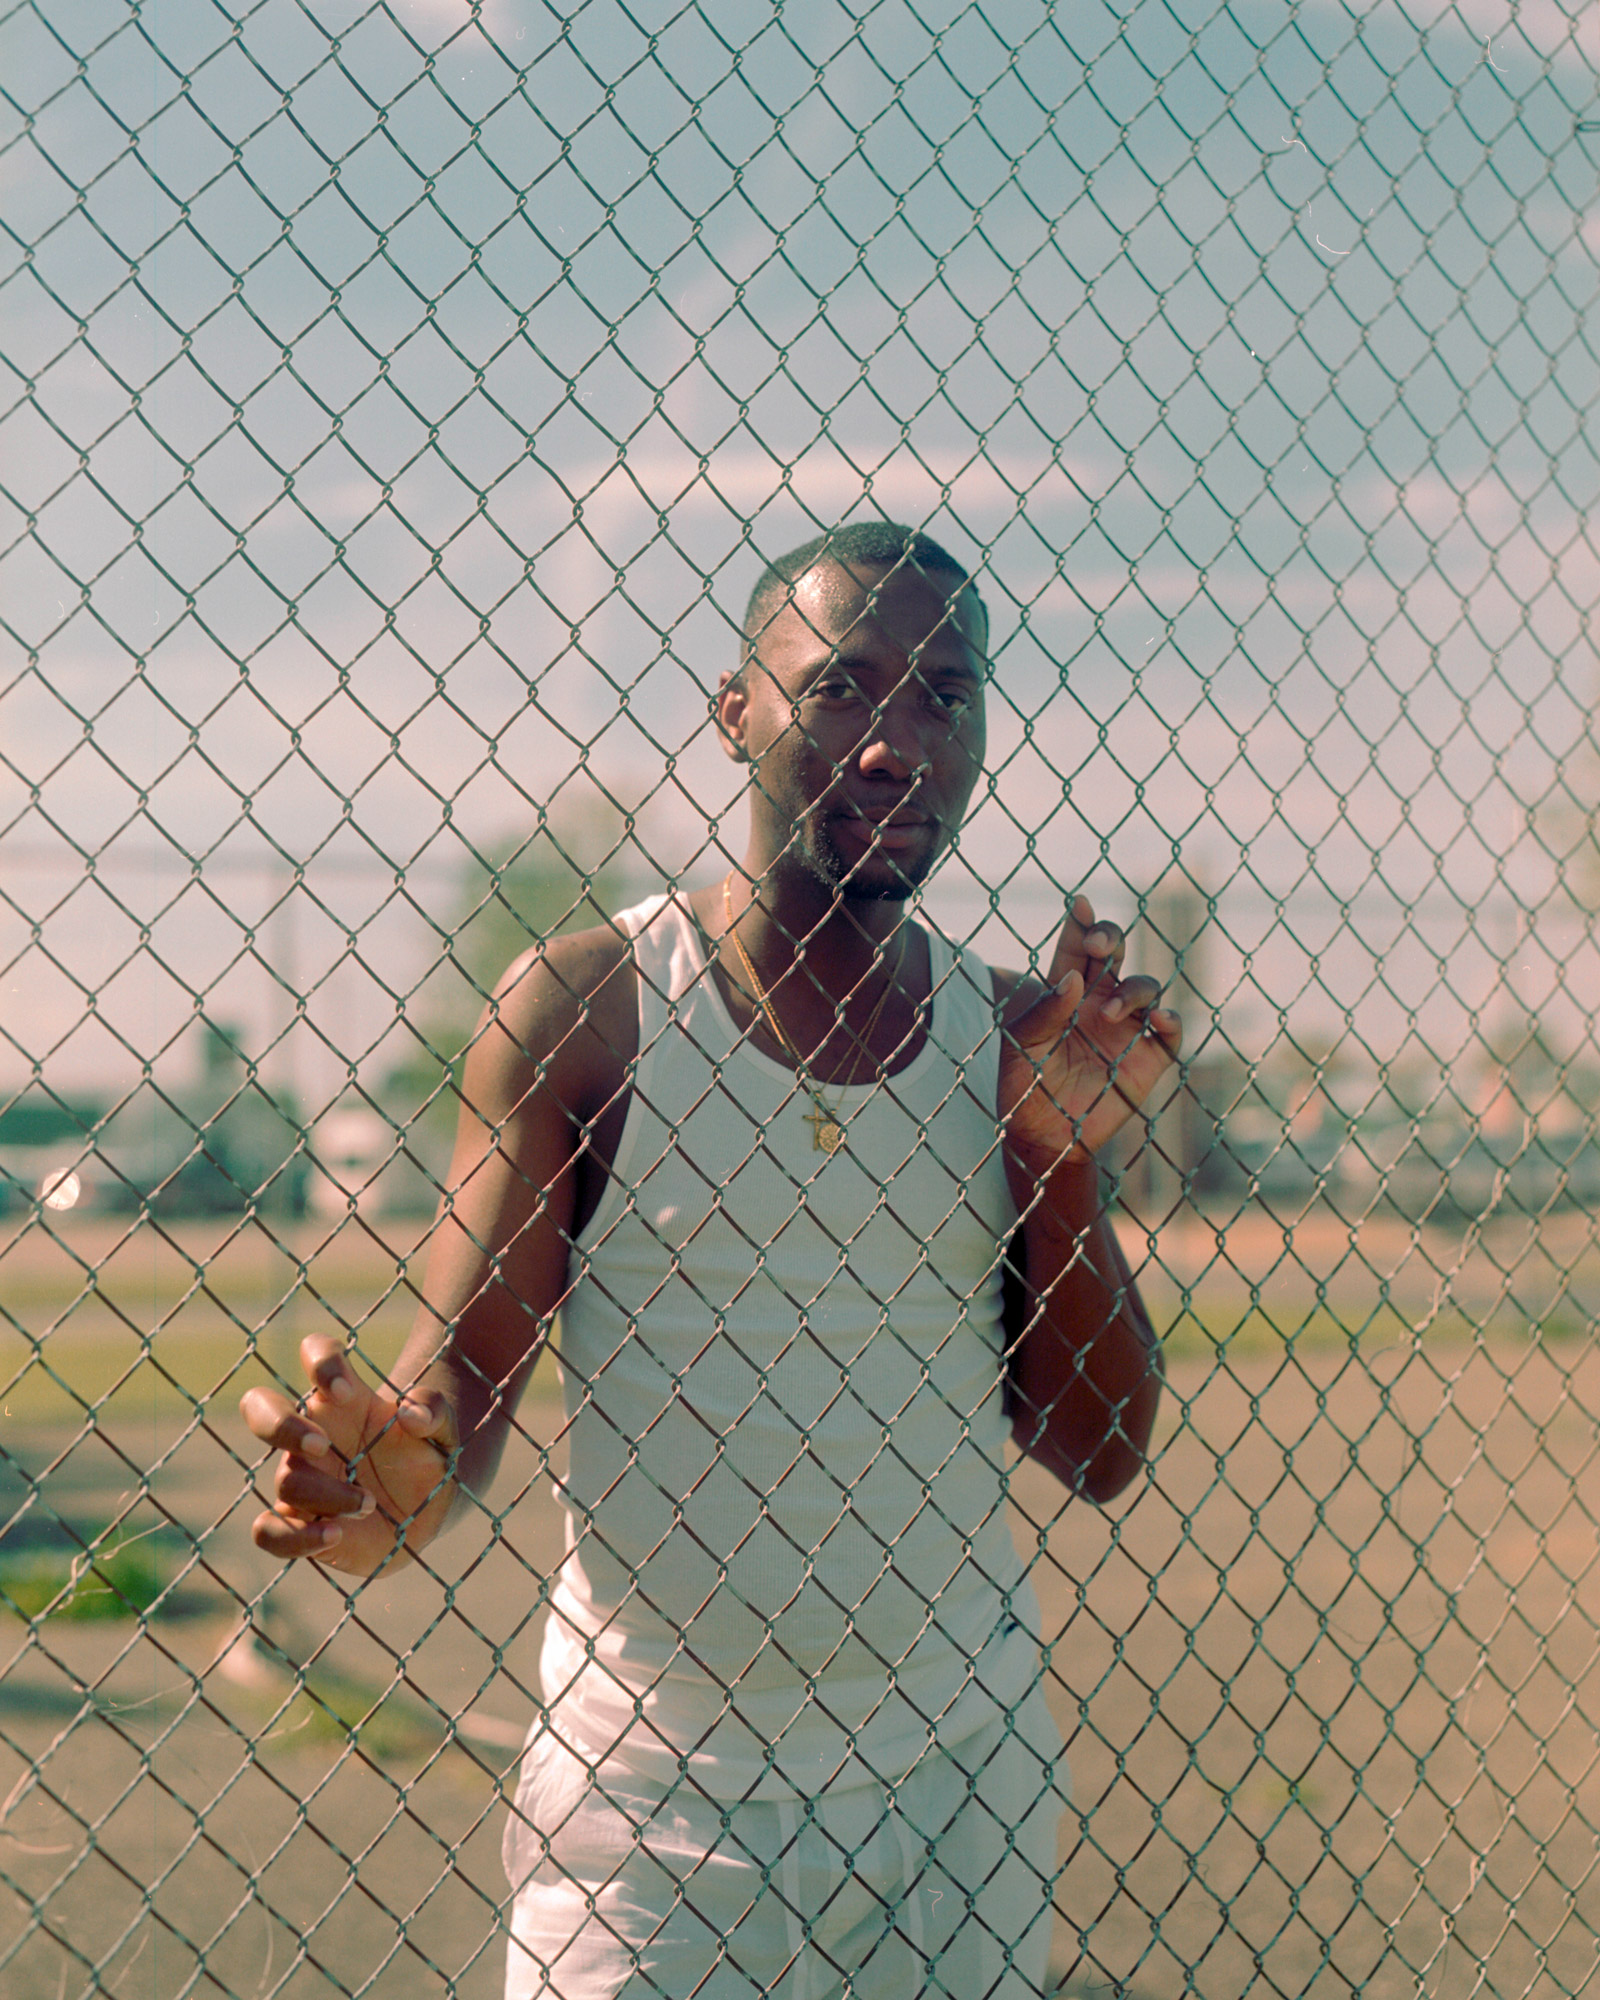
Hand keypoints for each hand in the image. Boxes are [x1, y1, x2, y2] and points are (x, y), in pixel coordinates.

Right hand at [241, 1335, 457, 1577]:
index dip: (320, 1362)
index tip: (346, 1391)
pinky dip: (292, 1537)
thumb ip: (435, 1411)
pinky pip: (267, 1531)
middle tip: (322, 1445)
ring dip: (326, 1495)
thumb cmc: (427, 1457)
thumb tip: (411, 1414)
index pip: (317, 1354)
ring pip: (285, 1481)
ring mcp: (301, 1479)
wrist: (426, 1509)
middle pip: (260, 1407)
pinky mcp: (299, 1524)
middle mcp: (313, 1434)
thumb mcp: (445, 1430)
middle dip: (281, 1424)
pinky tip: (334, 1535)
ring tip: (368, 1504)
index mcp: (344, 1398)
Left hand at [999, 893, 1181, 1177]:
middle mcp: (1100, 1002)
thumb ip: (1045, 1013)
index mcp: (1066, 992)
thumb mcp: (1024, 1046)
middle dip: (1110, 939)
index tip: (1077, 904)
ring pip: (1145, 987)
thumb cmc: (1024, 1086)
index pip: (1075, 949)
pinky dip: (1171, 1021)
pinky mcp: (1148, 1059)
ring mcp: (1127, 1028)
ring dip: (1133, 989)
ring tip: (1108, 1012)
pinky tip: (1159, 1020)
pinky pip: (1170, 1033)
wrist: (1043, 1137)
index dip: (1079, 924)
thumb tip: (1074, 980)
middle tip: (1096, 945)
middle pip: (1116, 955)